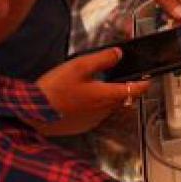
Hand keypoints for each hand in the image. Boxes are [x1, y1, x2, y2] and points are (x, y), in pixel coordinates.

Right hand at [35, 48, 149, 136]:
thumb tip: (118, 54)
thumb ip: (102, 59)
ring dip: (109, 98)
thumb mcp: (79, 66)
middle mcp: (103, 111)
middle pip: (123, 99)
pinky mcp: (81, 126)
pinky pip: (96, 115)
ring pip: (109, 107)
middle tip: (125, 78)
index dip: (143, 83)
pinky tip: (83, 98)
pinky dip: (96, 106)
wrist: (32, 113)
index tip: (148, 79)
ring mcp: (92, 121)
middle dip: (126, 89)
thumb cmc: (54, 89)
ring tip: (99, 85)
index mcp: (106, 95)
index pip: (134, 90)